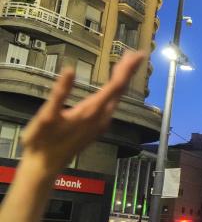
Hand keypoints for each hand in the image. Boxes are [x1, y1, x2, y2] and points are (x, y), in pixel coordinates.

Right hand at [19, 52, 143, 176]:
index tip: (138, 55)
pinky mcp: (97, 128)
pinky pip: (112, 105)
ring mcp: (101, 123)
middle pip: (120, 90)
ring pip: (117, 98)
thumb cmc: (43, 141)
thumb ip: (60, 92)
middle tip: (134, 54)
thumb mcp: (47, 115)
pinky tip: (112, 88)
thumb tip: (69, 70)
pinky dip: (115, 91)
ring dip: (122, 81)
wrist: (44, 166)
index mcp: (92, 110)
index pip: (117, 85)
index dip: (128, 69)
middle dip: (128, 71)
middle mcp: (102, 117)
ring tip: (125, 65)